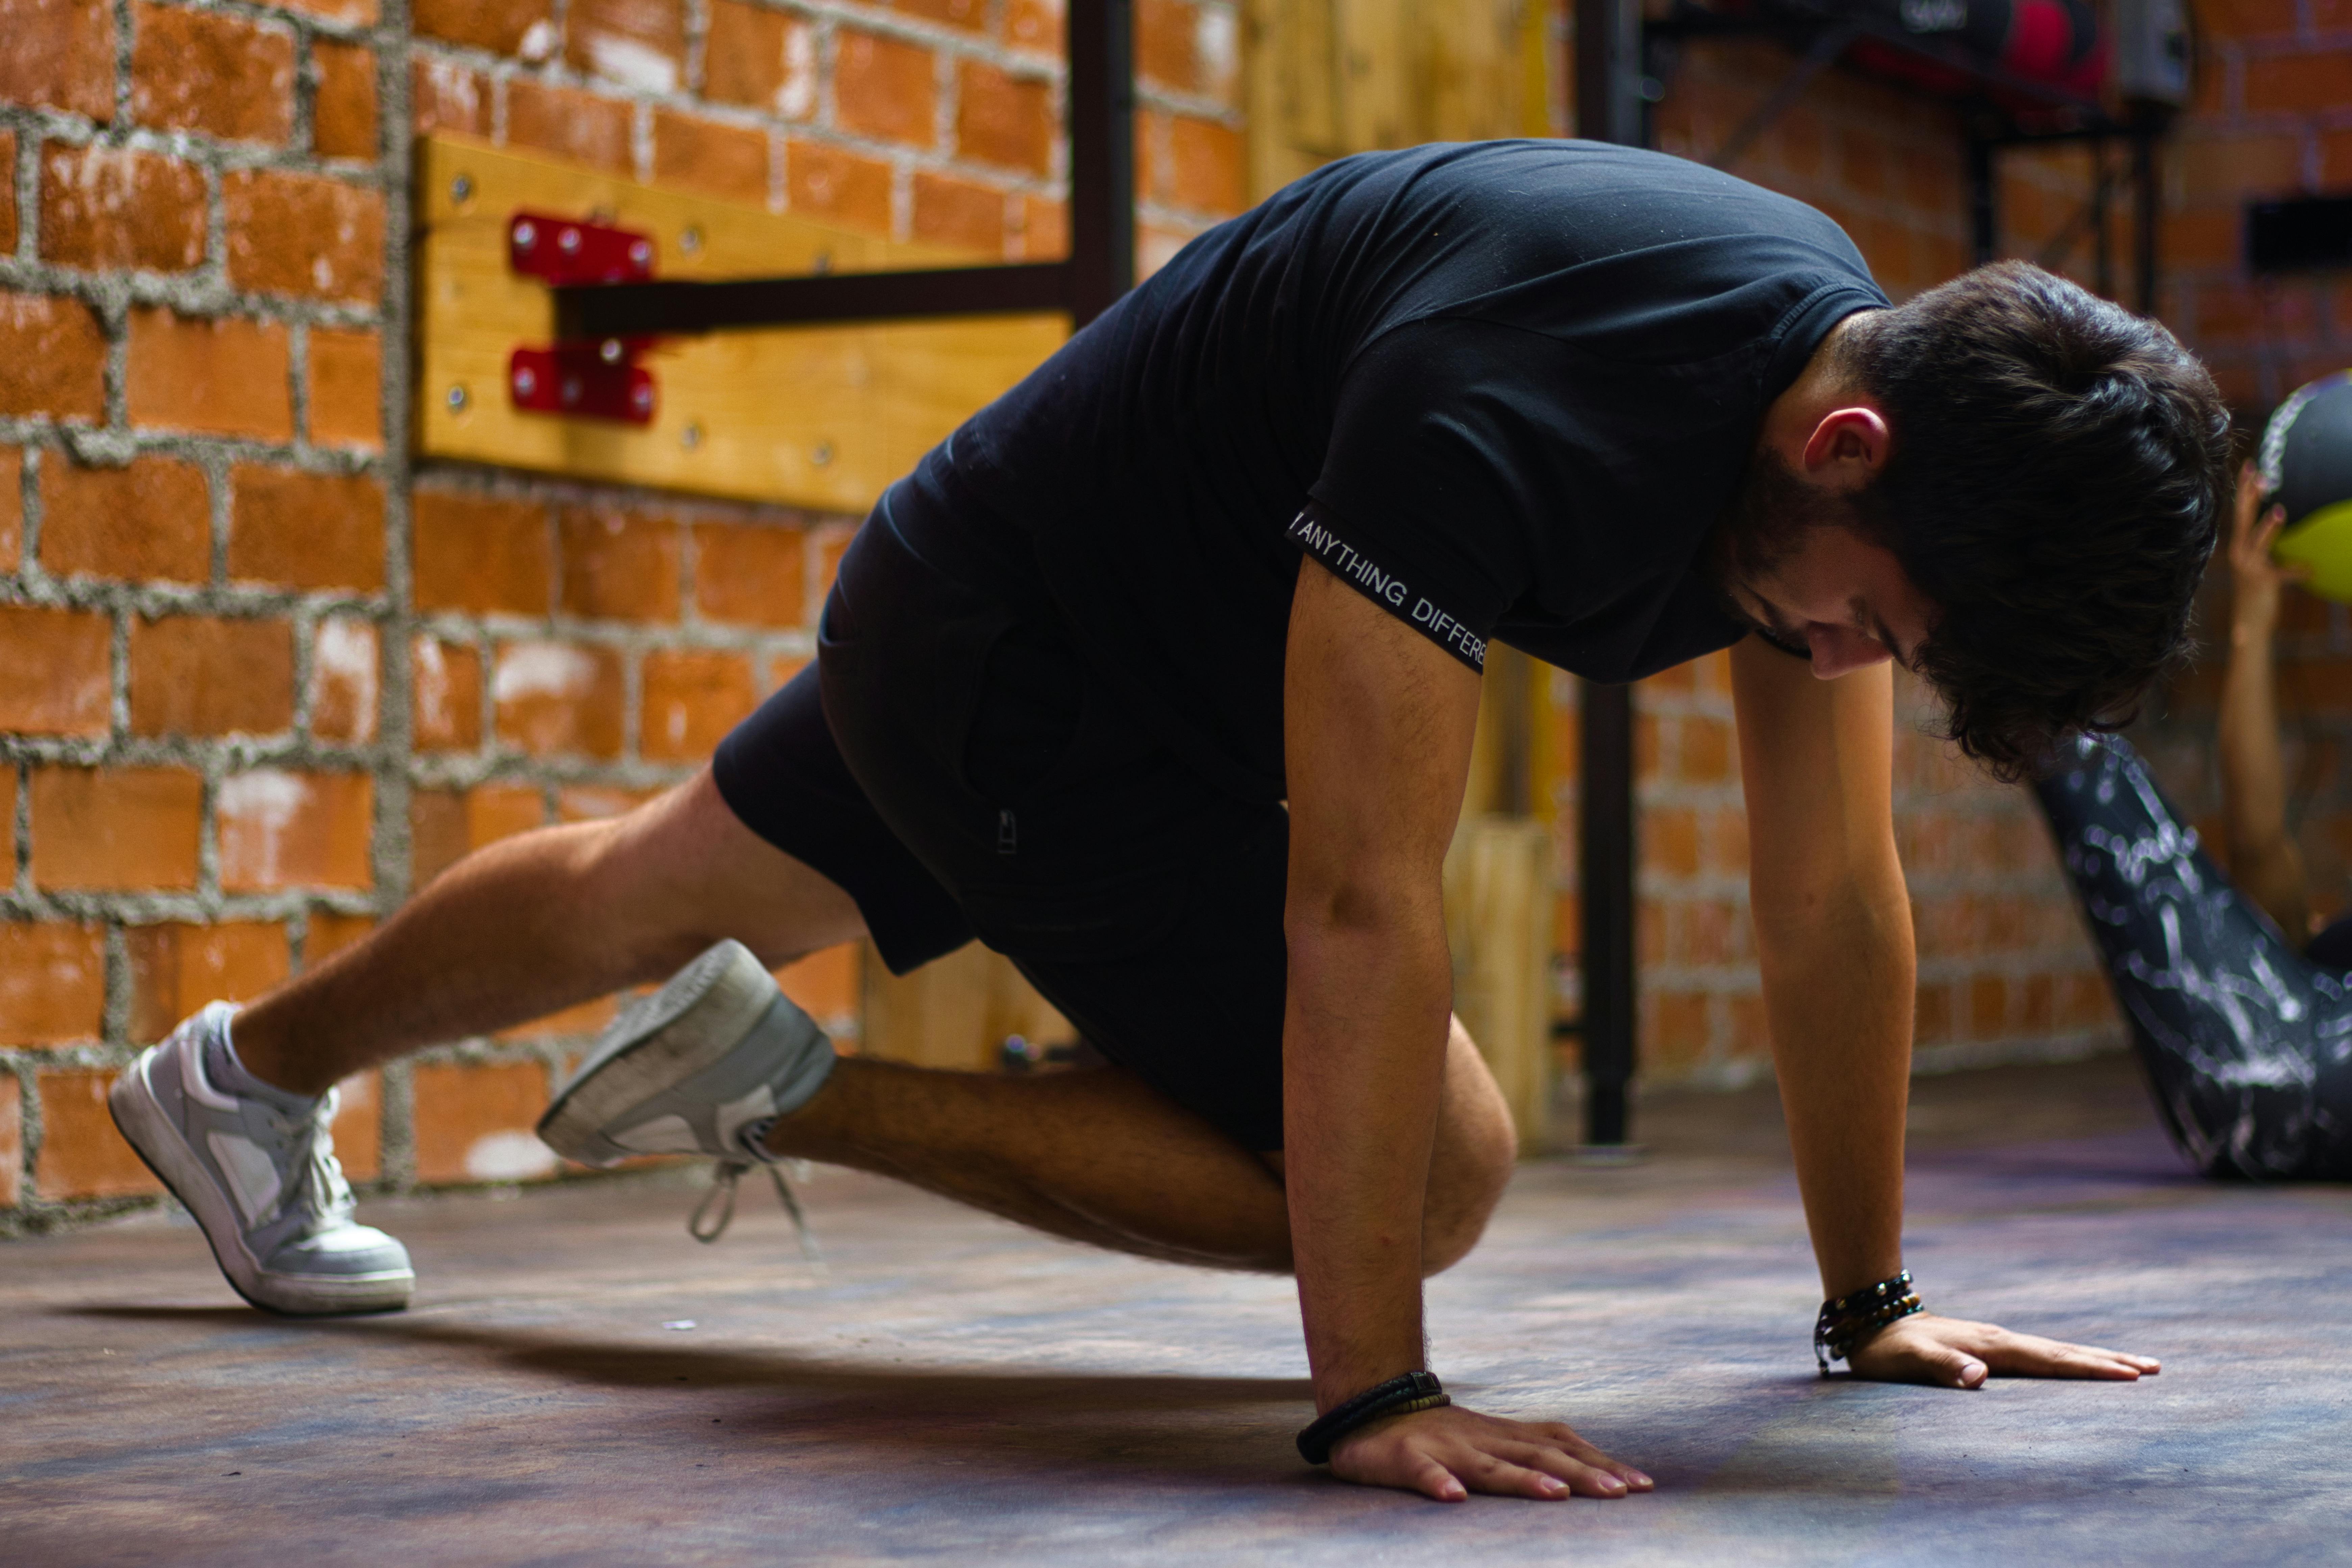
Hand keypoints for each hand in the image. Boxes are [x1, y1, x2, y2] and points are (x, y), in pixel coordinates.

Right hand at [1327, 1401, 1655, 1502]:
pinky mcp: (1405, 1457)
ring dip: (1523, 1478)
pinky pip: (1423, 1471)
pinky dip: (1438, 1482)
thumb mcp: (1492, 1440)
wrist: (1369, 1410)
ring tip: (1555, 1494)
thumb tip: (1586, 1470)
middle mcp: (1482, 1438)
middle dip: (1581, 1473)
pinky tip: (1454, 1499)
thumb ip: (1531, 1450)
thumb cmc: (1439, 1434)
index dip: (1601, 1462)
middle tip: (1620, 1493)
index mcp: (1504, 1435)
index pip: (1562, 1445)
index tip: (1643, 1484)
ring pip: (1490, 1464)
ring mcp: (1445, 1446)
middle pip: (1538, 1455)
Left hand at [1843, 1311, 2160, 1387]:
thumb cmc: (1887, 1347)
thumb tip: (1979, 1378)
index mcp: (1991, 1346)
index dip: (2089, 1369)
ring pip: (2056, 1350)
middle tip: (2154, 1368)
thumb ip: (1942, 1368)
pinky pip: (2040, 1354)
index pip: (2050, 1360)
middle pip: (2064, 1351)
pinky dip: (2068, 1359)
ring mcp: (1997, 1341)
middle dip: (2108, 1360)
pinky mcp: (1990, 1345)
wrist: (1870, 1318)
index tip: (2128, 1376)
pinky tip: (2077, 1364)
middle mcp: (2000, 1340)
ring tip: (2133, 1364)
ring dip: (2094, 1357)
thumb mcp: (1908, 1361)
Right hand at [2228, 460, 2305, 639]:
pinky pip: (2282, 573)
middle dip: (2250, 496)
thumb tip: (2283, 523)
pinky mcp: (2262, 581)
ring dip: (2269, 527)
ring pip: (2258, 542)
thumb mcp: (2260, 565)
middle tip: (2259, 475)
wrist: (2249, 624)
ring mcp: (2249, 567)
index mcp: (2238, 546)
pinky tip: (2309, 569)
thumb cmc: (2257, 593)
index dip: (2244, 489)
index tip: (2249, 466)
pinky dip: (2296, 572)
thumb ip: (2268, 546)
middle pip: (2243, 519)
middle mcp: (2239, 553)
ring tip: (2281, 511)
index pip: (2240, 512)